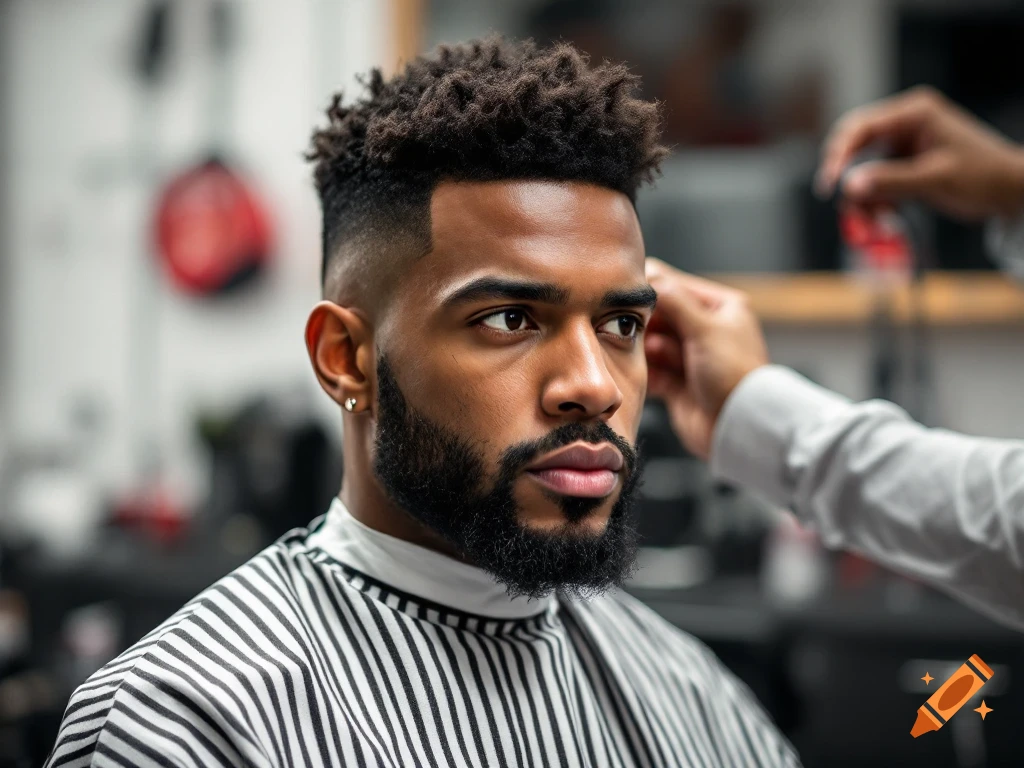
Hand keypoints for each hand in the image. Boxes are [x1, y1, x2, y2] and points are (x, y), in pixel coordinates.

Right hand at [644, 258, 768, 459]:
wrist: (739, 427)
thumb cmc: (735, 375)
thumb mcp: (705, 328)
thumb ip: (674, 300)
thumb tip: (648, 275)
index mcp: (721, 309)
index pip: (677, 287)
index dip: (652, 290)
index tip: (626, 293)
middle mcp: (707, 331)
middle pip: (662, 316)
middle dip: (646, 323)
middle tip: (630, 326)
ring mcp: (691, 358)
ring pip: (655, 343)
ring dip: (645, 348)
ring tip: (642, 353)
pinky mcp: (679, 384)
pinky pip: (653, 371)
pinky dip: (644, 370)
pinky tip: (639, 371)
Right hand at [816, 86, 1023, 220]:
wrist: (1010, 191)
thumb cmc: (983, 177)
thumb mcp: (935, 179)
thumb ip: (890, 181)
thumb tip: (849, 186)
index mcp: (914, 113)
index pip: (861, 127)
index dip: (838, 155)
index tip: (828, 185)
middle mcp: (904, 123)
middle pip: (856, 148)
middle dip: (849, 181)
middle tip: (845, 208)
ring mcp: (903, 144)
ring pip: (863, 169)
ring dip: (863, 199)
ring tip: (871, 225)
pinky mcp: (904, 164)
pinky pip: (876, 182)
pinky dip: (875, 202)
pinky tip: (882, 220)